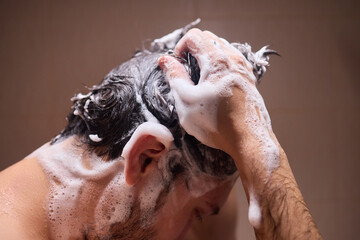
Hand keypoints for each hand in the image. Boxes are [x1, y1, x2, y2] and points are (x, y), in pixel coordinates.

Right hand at [158, 29, 277, 168]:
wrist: (248, 139)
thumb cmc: (215, 123)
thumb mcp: (186, 101)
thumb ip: (175, 76)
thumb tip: (165, 60)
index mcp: (216, 61)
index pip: (195, 36)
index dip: (180, 47)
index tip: (177, 64)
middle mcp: (233, 59)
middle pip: (209, 38)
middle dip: (194, 48)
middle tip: (187, 70)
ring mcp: (244, 68)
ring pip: (222, 47)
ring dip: (208, 55)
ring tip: (201, 77)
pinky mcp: (249, 78)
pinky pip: (233, 59)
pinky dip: (220, 63)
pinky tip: (215, 83)